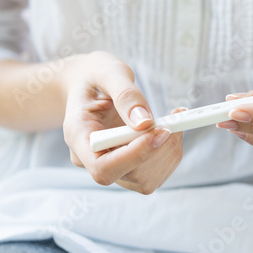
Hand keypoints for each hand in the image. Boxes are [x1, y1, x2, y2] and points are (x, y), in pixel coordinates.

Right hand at [62, 51, 182, 193]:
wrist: (91, 82)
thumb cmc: (96, 75)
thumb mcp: (109, 73)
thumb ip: (126, 96)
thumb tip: (145, 123)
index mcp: (78, 137)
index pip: (103, 167)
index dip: (135, 155)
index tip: (160, 130)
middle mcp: (91, 159)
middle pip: (131, 176)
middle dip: (160, 149)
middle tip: (174, 119)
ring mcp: (111, 166)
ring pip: (146, 180)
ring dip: (169, 151)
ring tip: (174, 120)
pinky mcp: (128, 166)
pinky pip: (155, 173)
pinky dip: (171, 152)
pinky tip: (171, 128)